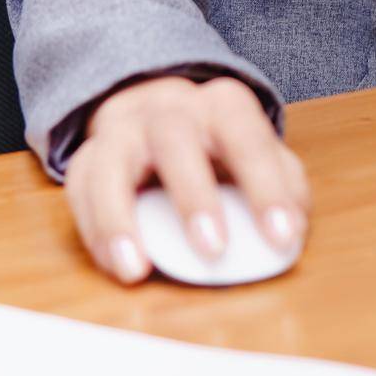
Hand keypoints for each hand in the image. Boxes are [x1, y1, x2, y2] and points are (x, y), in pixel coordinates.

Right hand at [64, 74, 310, 283]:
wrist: (154, 108)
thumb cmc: (218, 144)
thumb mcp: (257, 152)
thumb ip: (282, 182)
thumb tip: (294, 230)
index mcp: (221, 105)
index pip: (247, 137)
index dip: (266, 187)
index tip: (283, 238)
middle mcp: (169, 111)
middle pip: (176, 141)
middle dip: (194, 197)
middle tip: (214, 251)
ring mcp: (123, 132)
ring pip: (111, 164)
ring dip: (121, 218)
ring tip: (138, 270)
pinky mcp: (88, 159)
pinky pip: (81, 192)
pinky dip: (96, 232)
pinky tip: (120, 266)